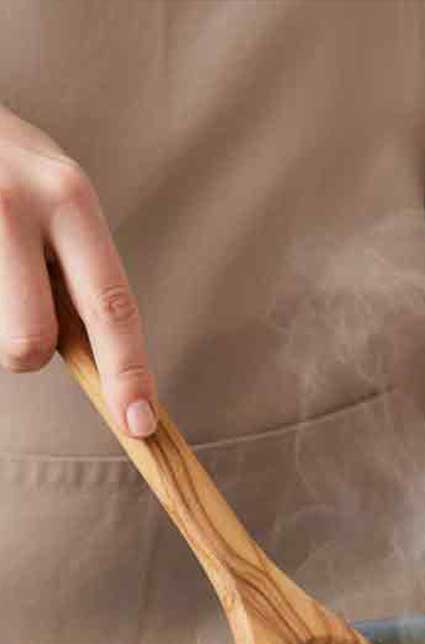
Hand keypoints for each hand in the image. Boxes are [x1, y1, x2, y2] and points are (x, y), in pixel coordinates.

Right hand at [0, 106, 155, 433]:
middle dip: (24, 353)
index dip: (128, 374)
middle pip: (30, 340)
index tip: (140, 424)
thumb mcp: (58, 199)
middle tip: (12, 311)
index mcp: (69, 198)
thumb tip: (103, 365)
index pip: (111, 306)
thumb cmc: (7, 166)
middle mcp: (15, 203)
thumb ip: (77, 269)